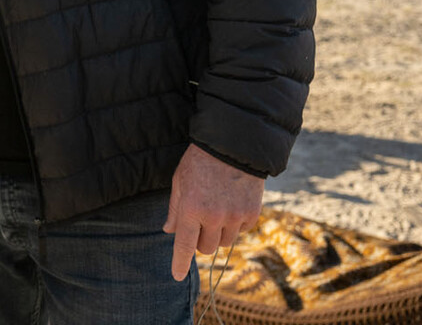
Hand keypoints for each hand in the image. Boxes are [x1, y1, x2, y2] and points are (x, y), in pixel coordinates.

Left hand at [164, 143, 263, 280]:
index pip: (184, 245)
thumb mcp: (180, 181)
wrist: (233, 145)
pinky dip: (235, 224)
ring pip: (224, 243)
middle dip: (201, 240)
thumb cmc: (199, 162)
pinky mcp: (252, 213)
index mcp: (191, 208)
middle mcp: (214, 217)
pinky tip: (232, 203)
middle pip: (206, 248)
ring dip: (218, 233)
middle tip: (200, 222)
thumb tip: (169, 231)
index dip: (180, 263)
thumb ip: (175, 209)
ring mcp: (235, 216)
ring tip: (217, 208)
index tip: (177, 276)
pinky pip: (241, 231)